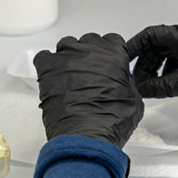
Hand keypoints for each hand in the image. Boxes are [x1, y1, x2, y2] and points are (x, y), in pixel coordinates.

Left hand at [34, 33, 143, 148]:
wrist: (86, 136)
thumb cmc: (110, 122)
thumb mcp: (134, 101)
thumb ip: (127, 83)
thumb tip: (122, 81)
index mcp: (114, 55)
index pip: (112, 40)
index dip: (109, 53)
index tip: (106, 63)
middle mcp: (90, 51)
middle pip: (89, 41)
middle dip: (89, 54)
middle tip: (89, 73)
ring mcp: (67, 57)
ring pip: (67, 44)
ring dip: (70, 56)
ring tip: (71, 75)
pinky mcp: (48, 68)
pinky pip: (44, 56)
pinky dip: (47, 64)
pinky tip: (53, 75)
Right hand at [126, 24, 177, 121]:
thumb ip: (163, 86)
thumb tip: (141, 90)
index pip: (153, 34)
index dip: (135, 46)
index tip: (123, 59)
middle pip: (157, 46)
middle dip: (145, 63)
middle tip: (136, 81)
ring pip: (165, 56)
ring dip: (154, 70)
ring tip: (148, 86)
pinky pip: (175, 63)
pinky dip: (166, 73)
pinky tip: (163, 86)